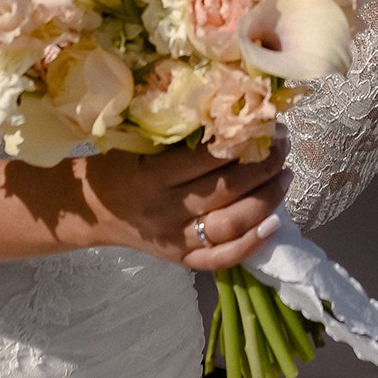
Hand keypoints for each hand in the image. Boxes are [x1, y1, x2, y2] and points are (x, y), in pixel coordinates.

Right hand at [87, 134, 291, 270]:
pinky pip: (221, 259)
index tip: (266, 122)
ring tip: (286, 177)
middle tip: (283, 145)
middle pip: (226, 191)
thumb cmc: (118, 167)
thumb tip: (232, 117)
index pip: (207, 159)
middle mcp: (167, 211)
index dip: (242, 140)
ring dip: (266, 200)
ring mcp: (176, 240)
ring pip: (231, 225)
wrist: (91, 210)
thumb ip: (179, 137)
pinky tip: (274, 223)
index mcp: (153, 176)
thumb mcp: (139, 144)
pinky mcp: (182, 259)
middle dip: (263, 166)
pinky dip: (252, 243)